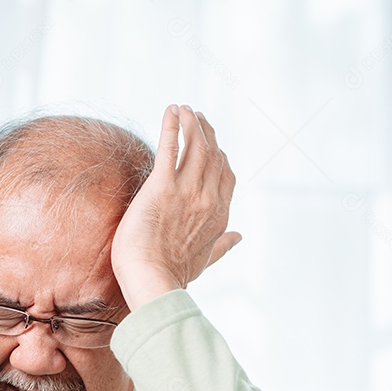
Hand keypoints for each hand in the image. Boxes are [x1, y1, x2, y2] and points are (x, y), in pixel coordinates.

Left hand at [111, 104, 239, 309]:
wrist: (152, 281)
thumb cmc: (173, 274)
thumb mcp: (205, 260)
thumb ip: (223, 245)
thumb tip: (239, 237)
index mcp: (219, 216)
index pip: (226, 176)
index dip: (220, 155)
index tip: (212, 143)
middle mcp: (207, 199)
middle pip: (213, 156)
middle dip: (207, 132)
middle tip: (197, 116)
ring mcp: (187, 191)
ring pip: (196, 147)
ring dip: (192, 124)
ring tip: (185, 109)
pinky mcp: (161, 187)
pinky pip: (170, 148)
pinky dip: (172, 126)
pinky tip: (171, 110)